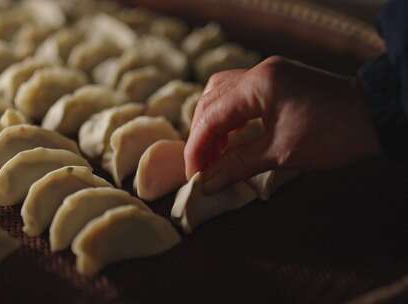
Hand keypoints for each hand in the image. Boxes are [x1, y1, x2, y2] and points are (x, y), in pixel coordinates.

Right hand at [185, 56, 382, 190]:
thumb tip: (206, 183)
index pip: (211, 115)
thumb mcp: (281, 153)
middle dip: (202, 134)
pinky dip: (230, 118)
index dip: (197, 147)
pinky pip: (239, 96)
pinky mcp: (276, 81)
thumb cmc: (333, 134)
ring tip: (214, 154)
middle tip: (202, 166)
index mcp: (258, 85)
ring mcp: (267, 73)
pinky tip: (231, 140)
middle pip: (211, 99)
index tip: (193, 174)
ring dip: (213, 124)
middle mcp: (258, 72)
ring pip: (222, 94)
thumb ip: (237, 165)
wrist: (376, 116)